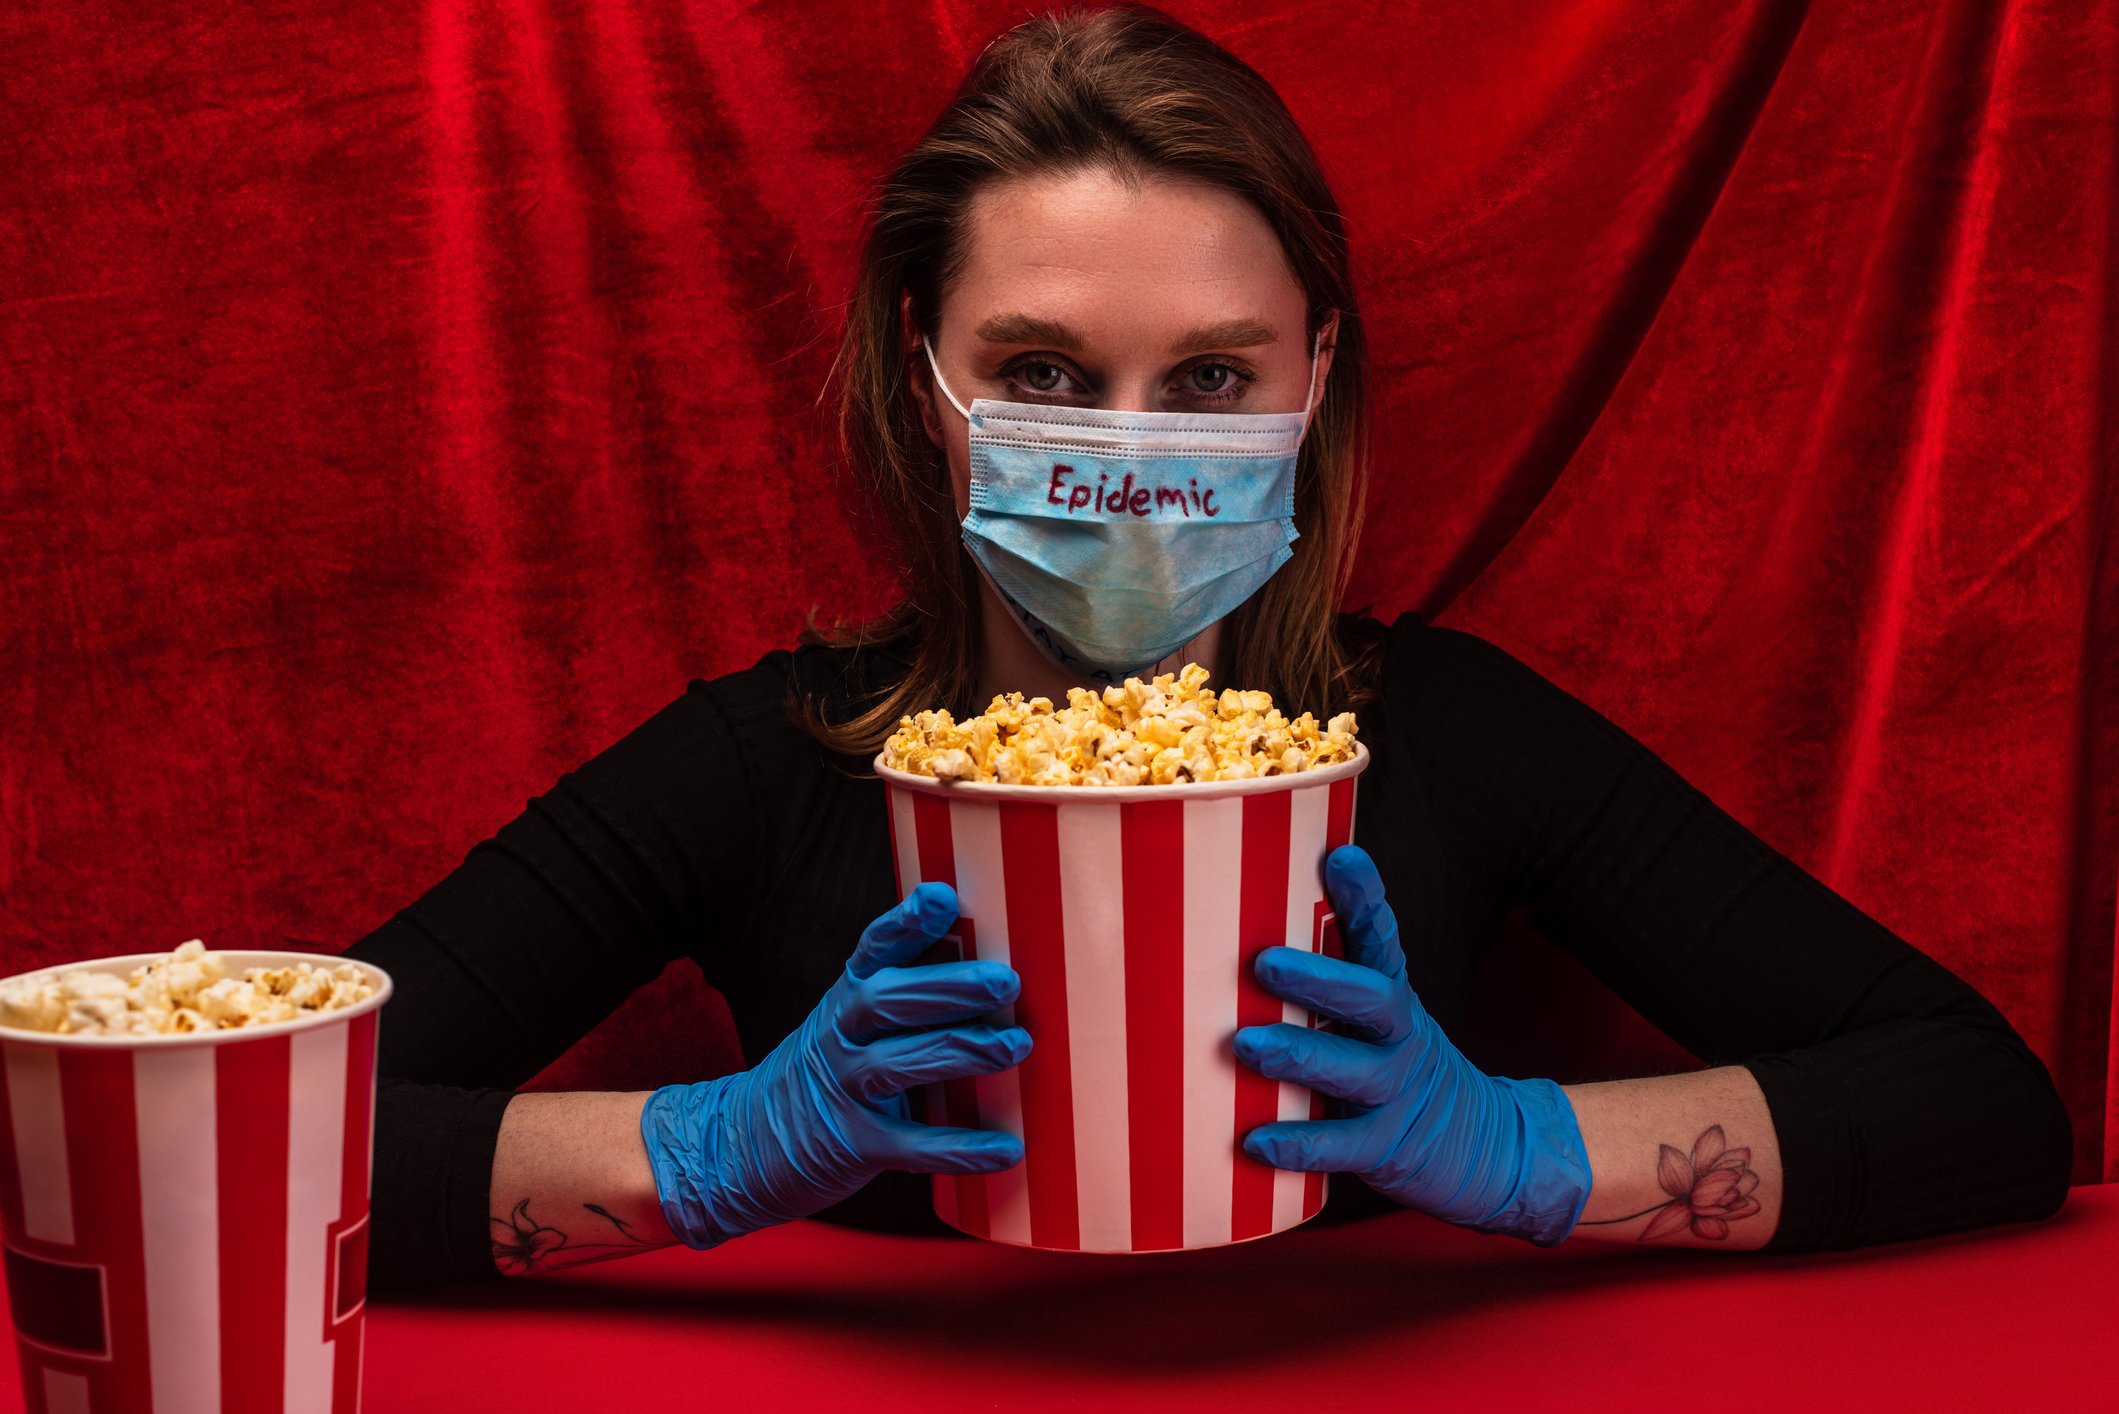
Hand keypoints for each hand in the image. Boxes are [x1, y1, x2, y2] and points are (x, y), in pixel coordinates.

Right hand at [640, 882, 1031, 1248]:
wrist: (736, 1146)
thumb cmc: (820, 1076)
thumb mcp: (845, 1026)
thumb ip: (903, 1002)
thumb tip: (992, 980)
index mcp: (845, 998)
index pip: (875, 949)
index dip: (907, 922)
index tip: (942, 897)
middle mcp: (839, 1036)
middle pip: (890, 1000)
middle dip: (950, 988)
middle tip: (1005, 982)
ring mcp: (841, 1091)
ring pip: (901, 1063)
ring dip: (962, 1051)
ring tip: (1016, 1046)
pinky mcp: (851, 1145)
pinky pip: (911, 1146)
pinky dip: (961, 1148)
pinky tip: (1005, 1148)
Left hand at [1233, 845, 1591, 1244]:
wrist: (1486, 1148)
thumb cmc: (1400, 1071)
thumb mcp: (1381, 1022)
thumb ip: (1329, 987)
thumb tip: (1242, 937)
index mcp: (1394, 1000)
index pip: (1382, 940)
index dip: (1365, 899)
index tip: (1342, 856)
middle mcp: (1401, 1038)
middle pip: (1372, 999)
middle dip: (1319, 979)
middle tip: (1264, 963)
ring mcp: (1398, 1094)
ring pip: (1355, 1071)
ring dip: (1300, 1055)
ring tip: (1246, 1046)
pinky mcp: (1388, 1148)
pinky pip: (1342, 1146)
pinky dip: (1299, 1143)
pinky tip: (1255, 1140)